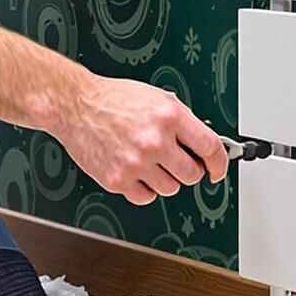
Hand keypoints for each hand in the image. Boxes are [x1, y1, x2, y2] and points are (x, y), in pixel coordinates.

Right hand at [55, 76, 229, 205]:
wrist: (75, 105)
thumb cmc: (113, 100)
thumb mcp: (157, 98)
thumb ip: (182, 122)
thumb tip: (203, 145)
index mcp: (169, 116)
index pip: (210, 148)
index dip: (219, 163)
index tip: (217, 170)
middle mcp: (155, 141)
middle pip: (191, 174)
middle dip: (189, 170)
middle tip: (178, 162)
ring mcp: (136, 163)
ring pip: (170, 189)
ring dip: (166, 179)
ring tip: (151, 163)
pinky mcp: (118, 179)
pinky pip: (145, 197)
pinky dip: (145, 189)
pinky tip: (137, 172)